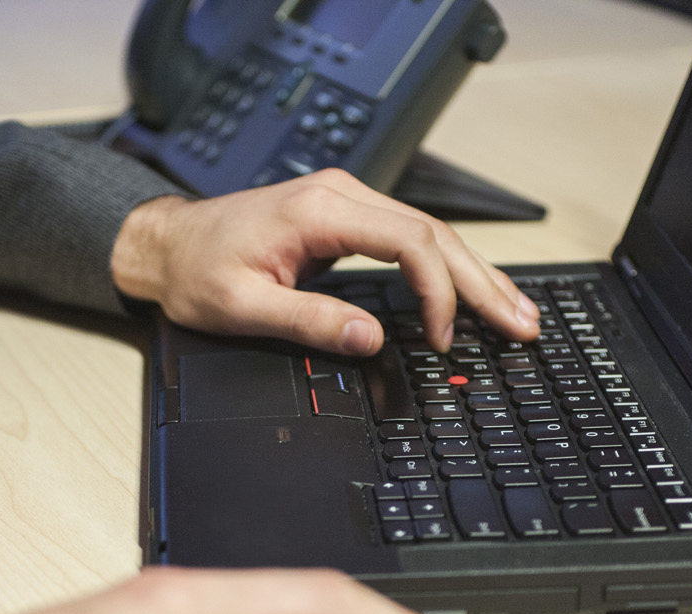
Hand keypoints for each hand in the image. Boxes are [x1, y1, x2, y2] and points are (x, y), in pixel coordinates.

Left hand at [110, 169, 541, 355]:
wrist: (169, 246)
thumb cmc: (198, 271)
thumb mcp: (245, 307)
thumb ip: (309, 321)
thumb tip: (368, 339)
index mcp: (321, 211)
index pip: (410, 242)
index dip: (438, 292)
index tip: (443, 336)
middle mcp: (342, 196)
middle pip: (436, 235)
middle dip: (483, 284)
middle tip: (523, 325)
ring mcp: (348, 203)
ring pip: (432, 235)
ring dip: (476, 276)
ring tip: (517, 313)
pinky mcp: (348, 218)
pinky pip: (413, 239)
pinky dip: (448, 268)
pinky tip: (474, 292)